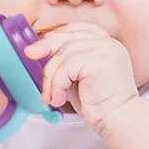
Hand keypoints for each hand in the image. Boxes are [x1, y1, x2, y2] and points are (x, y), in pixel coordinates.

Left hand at [24, 23, 138, 134]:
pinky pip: (66, 68)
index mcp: (106, 43)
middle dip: (45, 45)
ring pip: (63, 55)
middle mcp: (107, 43)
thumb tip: (41, 49)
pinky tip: (59, 99)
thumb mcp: (80, 76)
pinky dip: (57, 85)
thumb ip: (67, 61)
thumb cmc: (99, 103)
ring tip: (51, 98)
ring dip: (51, 79)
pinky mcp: (98, 61)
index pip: (77, 29)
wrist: (118, 119)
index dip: (57, 35)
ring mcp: (104, 50)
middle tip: (30, 54)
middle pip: (68, 36)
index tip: (41, 45)